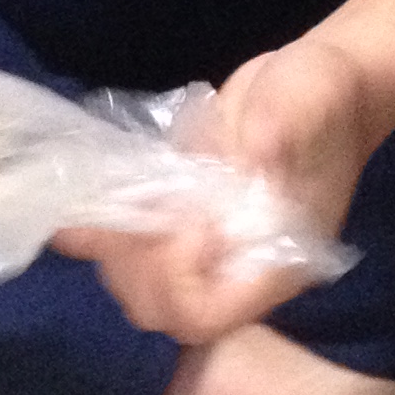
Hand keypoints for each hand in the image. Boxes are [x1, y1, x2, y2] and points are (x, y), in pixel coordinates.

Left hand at [57, 36, 376, 346]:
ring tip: (100, 205)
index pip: (206, 313)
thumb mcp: (307, 103)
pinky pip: (134, 243)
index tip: (180, 222)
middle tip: (127, 214)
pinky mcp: (185, 219)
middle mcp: (236, 266)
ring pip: (139, 282)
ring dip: (113, 249)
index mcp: (275, 261)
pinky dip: (99, 229)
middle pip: (161, 308)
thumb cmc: (323, 96)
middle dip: (132, 267)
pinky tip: (70, 212)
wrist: (323, 81)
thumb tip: (257, 153)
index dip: (174, 281)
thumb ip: (279, 132)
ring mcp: (207, 247)